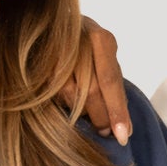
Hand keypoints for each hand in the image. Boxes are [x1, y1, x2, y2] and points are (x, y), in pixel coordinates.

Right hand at [61, 17, 130, 143]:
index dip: (116, 111)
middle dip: (100, 117)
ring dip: (82, 113)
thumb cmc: (88, 51)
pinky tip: (73, 105)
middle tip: (106, 132)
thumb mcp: (107, 64)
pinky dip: (66, 104)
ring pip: (71, 94)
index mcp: (101, 39)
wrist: (54, 28)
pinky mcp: (40, 62)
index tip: (123, 137)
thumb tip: (126, 131)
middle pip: (91, 90)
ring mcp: (56, 50)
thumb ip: (117, 93)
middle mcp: (79, 40)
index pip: (110, 81)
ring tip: (90, 117)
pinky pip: (55, 93)